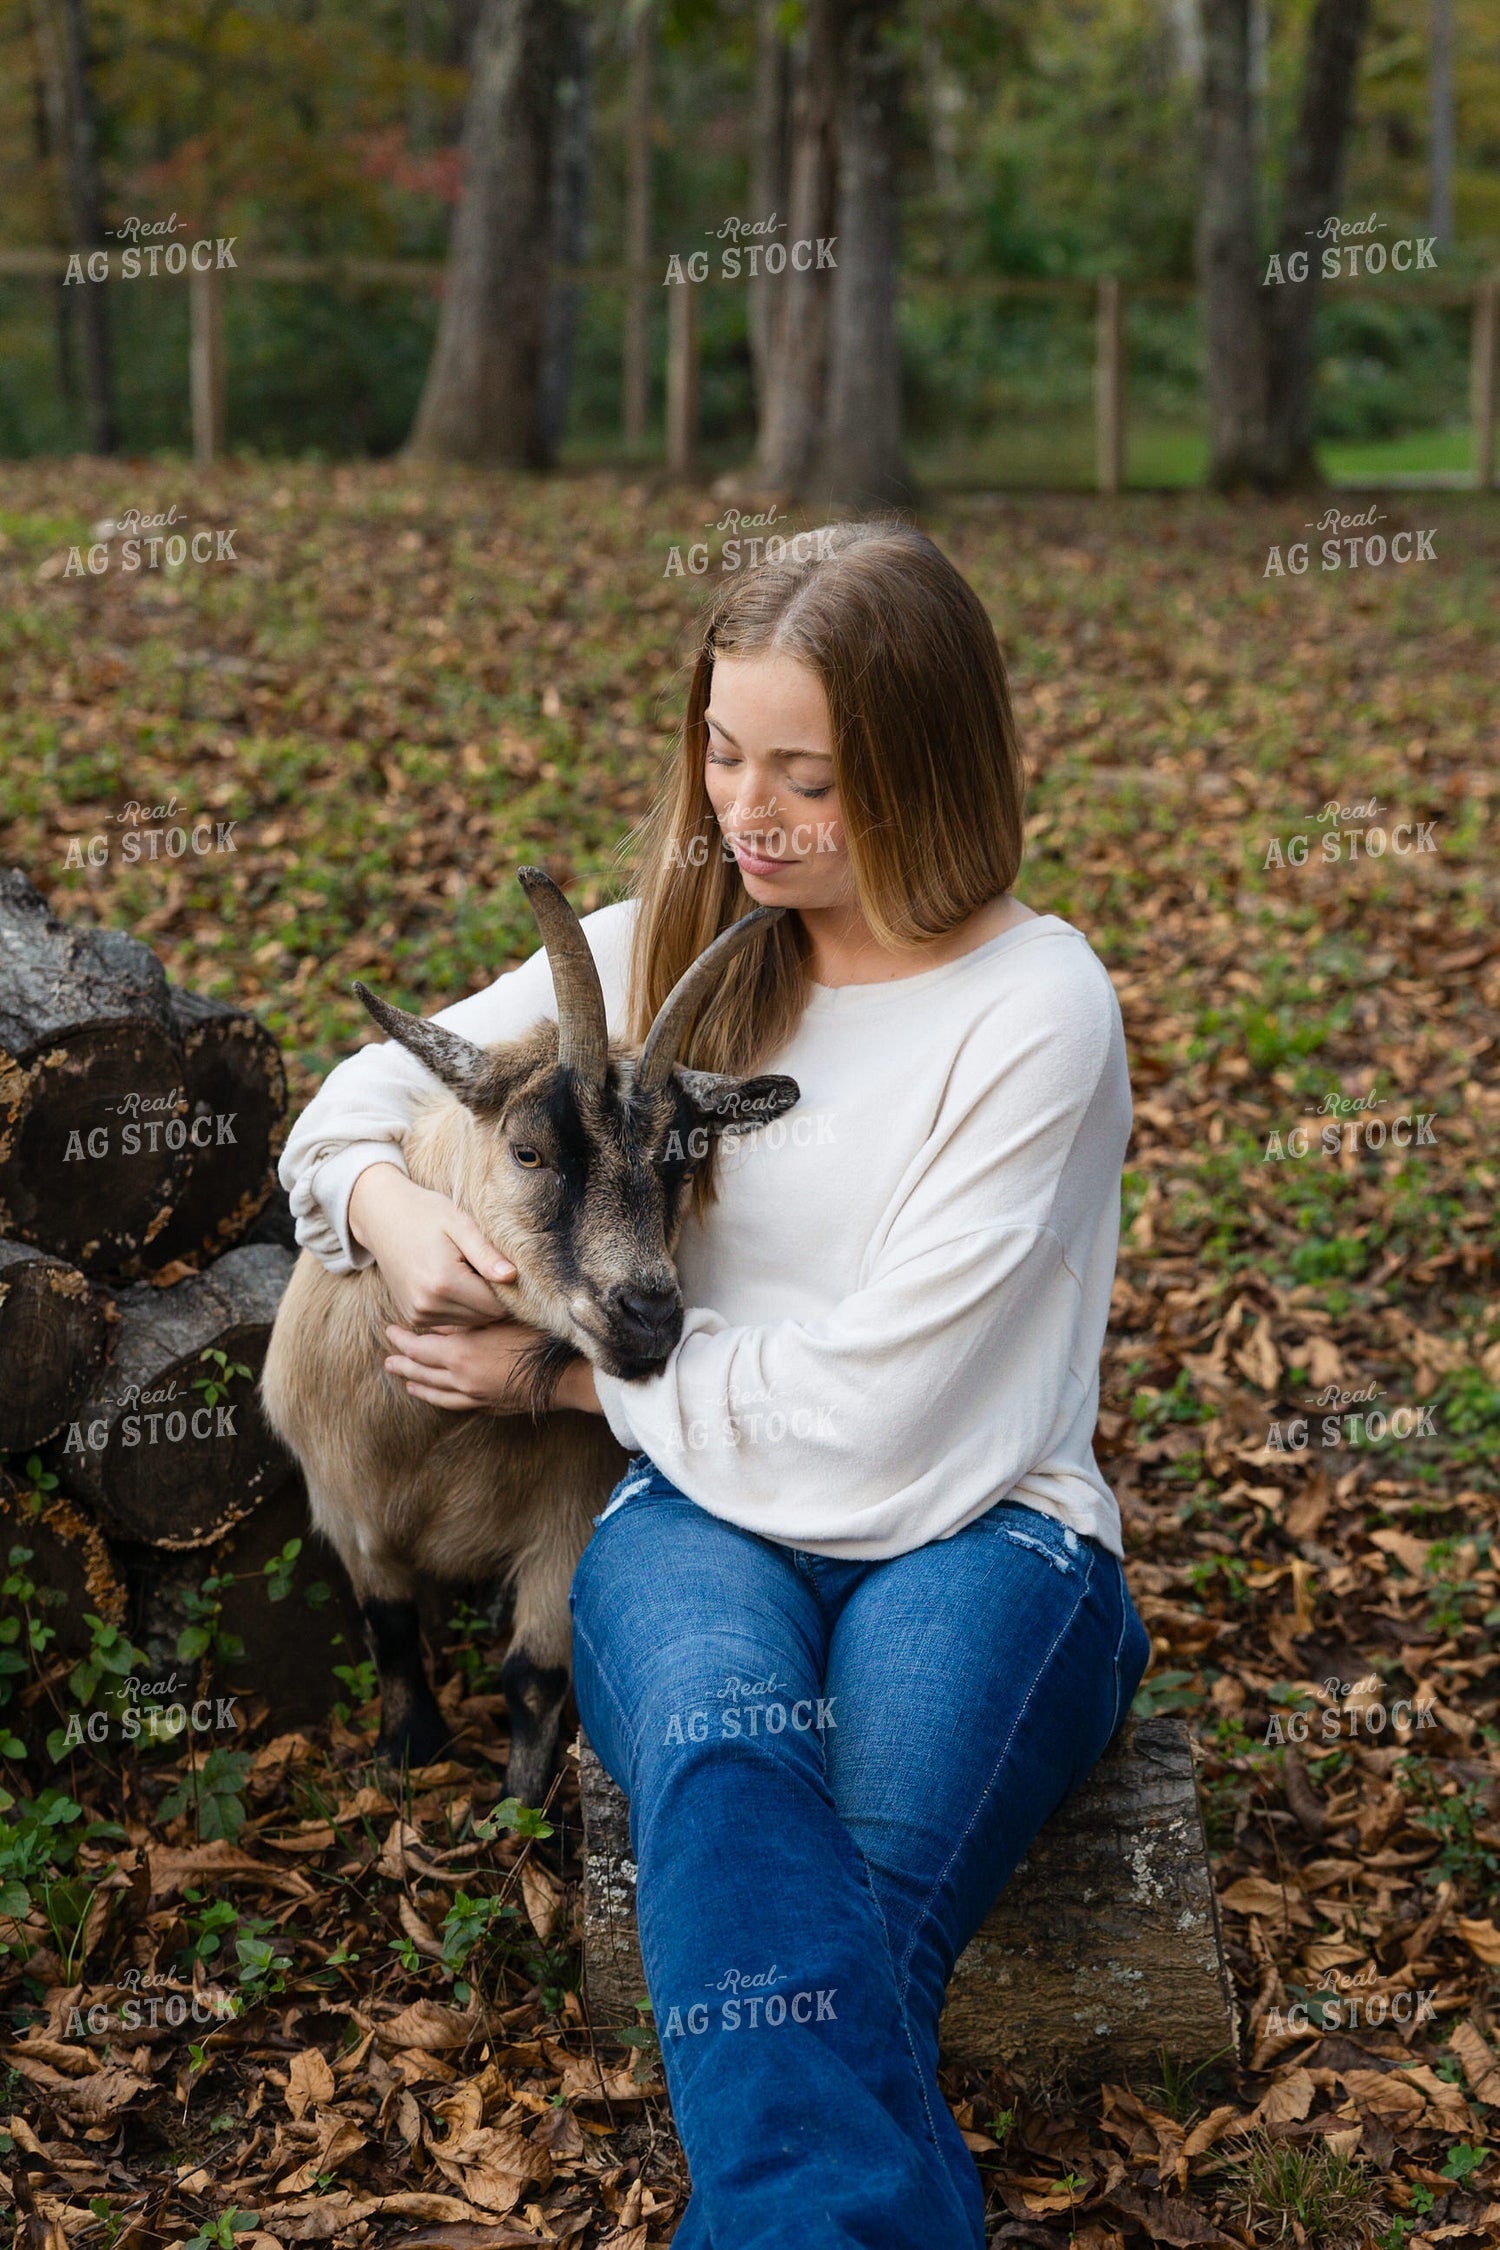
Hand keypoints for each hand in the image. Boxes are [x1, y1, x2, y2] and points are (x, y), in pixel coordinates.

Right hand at [349, 1162, 514, 1329]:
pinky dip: (462, 1308)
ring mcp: (418, 1314)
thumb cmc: (425, 1214)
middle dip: (495, 1298)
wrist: (382, 1217)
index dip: (510, 1289)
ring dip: (478, 1304)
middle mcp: (428, 1305)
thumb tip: (512, 1276)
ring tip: (470, 1272)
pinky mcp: (414, 1317)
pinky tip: (457, 1282)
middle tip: (488, 1266)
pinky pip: (453, 1322)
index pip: (497, 1304)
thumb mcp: (459, 1223)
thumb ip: (486, 1253)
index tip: (508, 1267)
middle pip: (485, 1317)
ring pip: (471, 1322)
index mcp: (444, 1282)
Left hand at [384, 1324, 600, 1414]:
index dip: (401, 1341)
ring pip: (437, 1394)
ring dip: (419, 1387)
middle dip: (403, 1366)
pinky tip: (441, 1396)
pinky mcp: (490, 1406)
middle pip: (422, 1374)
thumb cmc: (535, 1339)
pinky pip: (457, 1405)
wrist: (564, 1375)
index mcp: (460, 1355)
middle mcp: (462, 1380)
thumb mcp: (497, 1320)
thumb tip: (438, 1325)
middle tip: (388, 1361)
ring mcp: (475, 1397)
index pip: (418, 1349)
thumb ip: (464, 1325)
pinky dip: (442, 1399)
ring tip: (408, 1383)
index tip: (389, 1331)